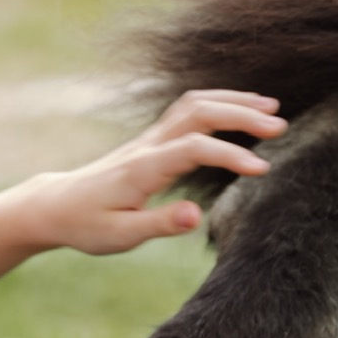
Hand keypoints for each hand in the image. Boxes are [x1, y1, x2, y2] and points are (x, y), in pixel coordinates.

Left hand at [14, 89, 283, 255]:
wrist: (57, 205)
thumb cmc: (87, 224)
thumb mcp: (120, 235)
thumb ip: (159, 224)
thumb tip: (195, 216)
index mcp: (142, 169)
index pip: (194, 149)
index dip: (229, 155)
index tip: (262, 169)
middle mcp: (148, 146)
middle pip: (199, 114)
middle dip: (240, 115)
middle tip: (280, 127)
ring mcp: (150, 139)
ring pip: (195, 105)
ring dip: (233, 102)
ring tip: (271, 109)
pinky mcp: (152, 141)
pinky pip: (188, 111)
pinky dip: (218, 104)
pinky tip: (241, 111)